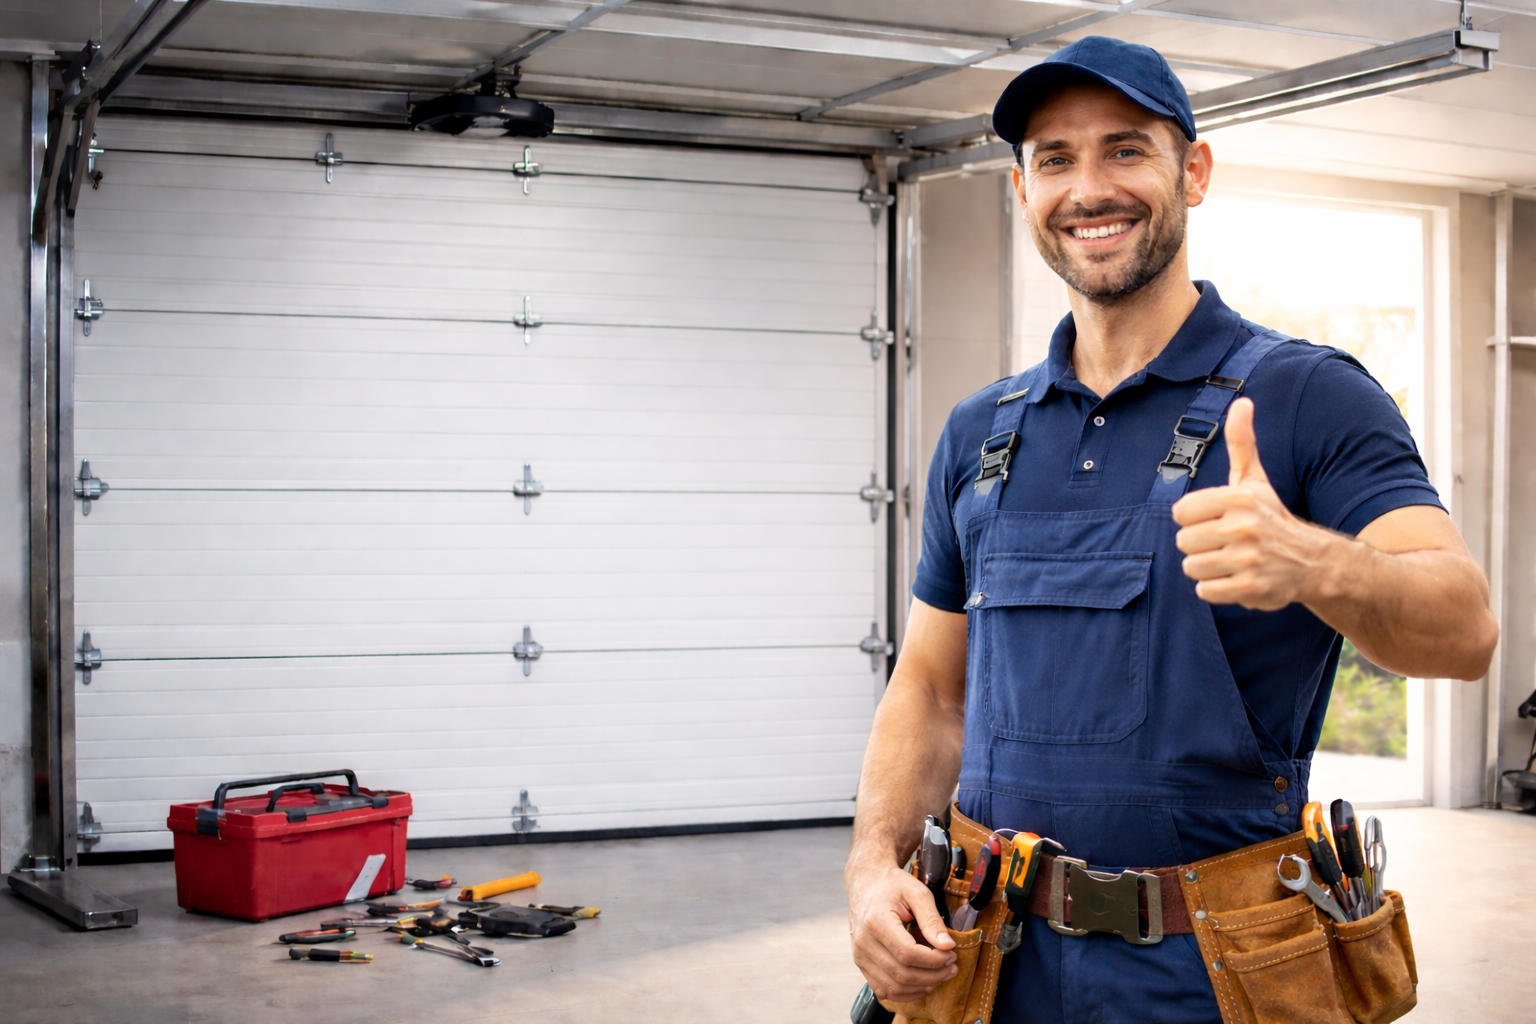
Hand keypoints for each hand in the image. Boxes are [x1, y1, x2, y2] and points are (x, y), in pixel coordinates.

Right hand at [846, 856, 956, 1002]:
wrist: (865, 882)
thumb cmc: (891, 885)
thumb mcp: (917, 893)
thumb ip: (932, 919)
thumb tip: (947, 945)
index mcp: (876, 921)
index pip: (908, 954)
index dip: (934, 960)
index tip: (951, 955)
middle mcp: (864, 942)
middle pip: (902, 974)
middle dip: (933, 976)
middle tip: (951, 967)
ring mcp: (859, 955)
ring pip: (893, 987)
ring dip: (921, 987)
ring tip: (939, 976)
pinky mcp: (860, 963)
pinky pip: (882, 989)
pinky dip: (904, 993)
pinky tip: (921, 984)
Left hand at [1172, 397, 1336, 609]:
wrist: (1312, 561)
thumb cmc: (1271, 517)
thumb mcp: (1254, 479)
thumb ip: (1242, 443)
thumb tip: (1242, 401)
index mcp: (1238, 498)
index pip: (1180, 513)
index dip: (1193, 519)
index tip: (1214, 519)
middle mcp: (1243, 527)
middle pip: (1183, 542)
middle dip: (1200, 545)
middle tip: (1224, 543)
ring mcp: (1248, 559)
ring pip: (1192, 568)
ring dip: (1207, 568)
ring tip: (1231, 560)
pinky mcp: (1250, 588)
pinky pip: (1205, 591)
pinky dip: (1216, 588)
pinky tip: (1236, 578)